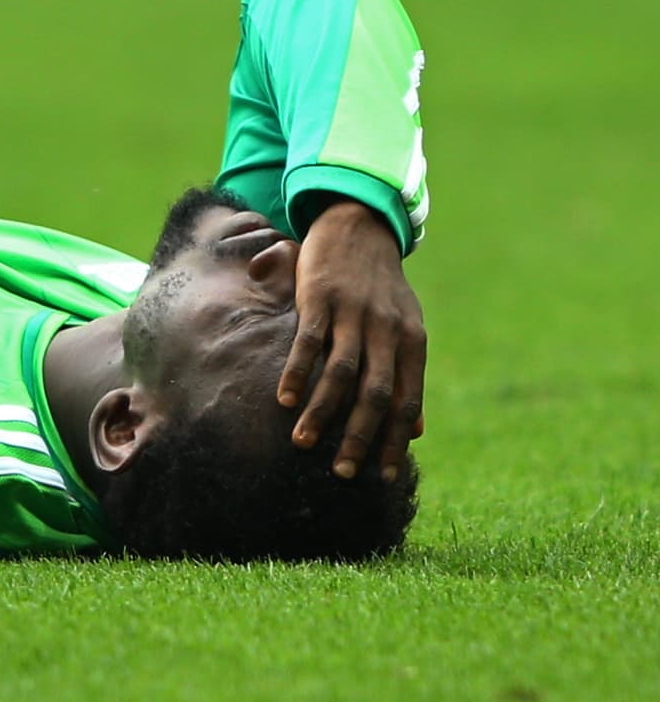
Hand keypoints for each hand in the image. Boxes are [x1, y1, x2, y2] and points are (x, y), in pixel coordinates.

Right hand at [277, 199, 425, 480]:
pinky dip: (297, 373)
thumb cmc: (380, 286)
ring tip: (304, 444)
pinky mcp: (320, 299)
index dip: (395, 440)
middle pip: (375, 394)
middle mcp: (386, 330)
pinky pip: (308, 343)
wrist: (359, 225)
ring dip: (322, 413)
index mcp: (411, 341)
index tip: (383, 476)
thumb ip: (408, 378)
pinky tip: (285, 400)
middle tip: (344, 472)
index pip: (406, 401)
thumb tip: (416, 429)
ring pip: (340, 374)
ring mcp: (353, 314)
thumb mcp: (406, 328)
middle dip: (360, 437)